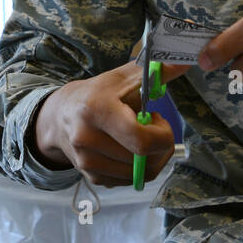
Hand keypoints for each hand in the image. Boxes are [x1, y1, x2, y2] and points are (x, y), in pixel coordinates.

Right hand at [32, 60, 190, 186]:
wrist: (60, 116)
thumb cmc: (96, 94)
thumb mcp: (122, 78)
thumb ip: (155, 72)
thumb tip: (182, 62)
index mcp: (96, 110)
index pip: (141, 140)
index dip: (162, 135)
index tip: (157, 119)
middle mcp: (87, 139)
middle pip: (144, 160)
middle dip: (161, 145)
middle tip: (152, 127)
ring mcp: (87, 162)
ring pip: (141, 174)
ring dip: (152, 157)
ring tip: (141, 136)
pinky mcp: (92, 176)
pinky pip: (130, 180)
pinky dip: (139, 167)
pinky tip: (131, 148)